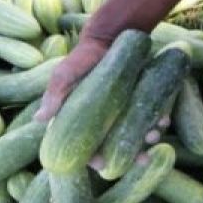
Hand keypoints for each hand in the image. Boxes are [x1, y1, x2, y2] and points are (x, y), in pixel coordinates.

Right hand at [35, 33, 168, 166]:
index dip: (94, 159)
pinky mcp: (141, 101)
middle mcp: (105, 121)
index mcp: (83, 121)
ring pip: (137, 134)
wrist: (109, 38)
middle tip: (142, 159)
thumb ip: (55, 96)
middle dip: (130, 155)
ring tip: (154, 136)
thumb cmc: (81, 59)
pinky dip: (158, 121)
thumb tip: (40, 120)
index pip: (87, 147)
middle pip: (117, 146)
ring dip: (147, 139)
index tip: (103, 164)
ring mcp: (124, 112)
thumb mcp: (65, 75)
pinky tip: (163, 120)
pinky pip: (151, 116)